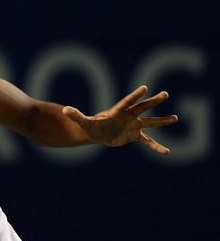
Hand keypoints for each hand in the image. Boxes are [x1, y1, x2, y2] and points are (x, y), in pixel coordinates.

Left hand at [62, 85, 177, 153]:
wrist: (97, 133)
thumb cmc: (91, 126)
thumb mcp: (84, 122)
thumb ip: (76, 116)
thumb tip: (64, 110)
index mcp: (117, 111)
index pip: (127, 102)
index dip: (135, 95)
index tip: (145, 88)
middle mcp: (129, 116)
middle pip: (142, 107)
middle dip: (153, 101)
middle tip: (165, 94)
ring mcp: (133, 125)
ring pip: (150, 122)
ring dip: (162, 120)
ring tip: (175, 118)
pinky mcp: (135, 135)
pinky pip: (147, 141)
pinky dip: (156, 146)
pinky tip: (166, 152)